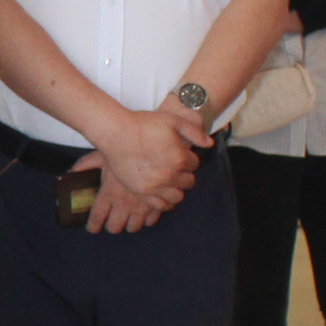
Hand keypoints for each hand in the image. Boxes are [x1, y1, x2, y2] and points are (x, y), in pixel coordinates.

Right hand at [81, 106, 204, 231]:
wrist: (116, 132)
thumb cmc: (144, 124)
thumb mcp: (172, 120)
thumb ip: (194, 131)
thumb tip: (209, 144)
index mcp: (180, 157)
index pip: (194, 164)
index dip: (188, 158)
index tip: (178, 153)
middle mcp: (170, 175)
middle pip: (188, 181)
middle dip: (184, 173)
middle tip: (172, 166)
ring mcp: (156, 186)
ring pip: (178, 196)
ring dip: (176, 188)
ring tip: (167, 179)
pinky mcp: (142, 192)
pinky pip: (161, 205)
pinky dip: (165, 201)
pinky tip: (161, 191)